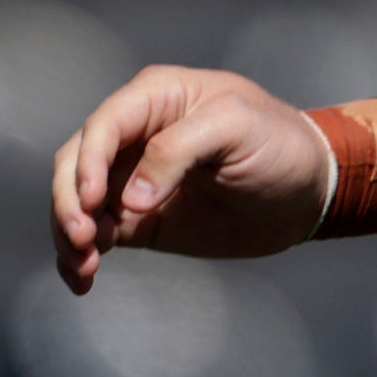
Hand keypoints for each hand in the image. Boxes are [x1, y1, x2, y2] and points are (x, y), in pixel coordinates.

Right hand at [50, 67, 329, 292]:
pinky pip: (95, 234)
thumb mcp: (237, 128)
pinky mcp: (138, 218)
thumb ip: (179, 150)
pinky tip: (83, 279)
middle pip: (75, 163)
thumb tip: (129, 199)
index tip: (91, 202)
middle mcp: (134, 134)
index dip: (87, 162)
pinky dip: (80, 256)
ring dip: (68, 233)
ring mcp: (131, 178)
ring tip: (84, 268)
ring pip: (76, 202)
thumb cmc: (280, 145)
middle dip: (68, 202)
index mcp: (156, 97)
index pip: (103, 125)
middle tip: (81, 239)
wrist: (308, 193)